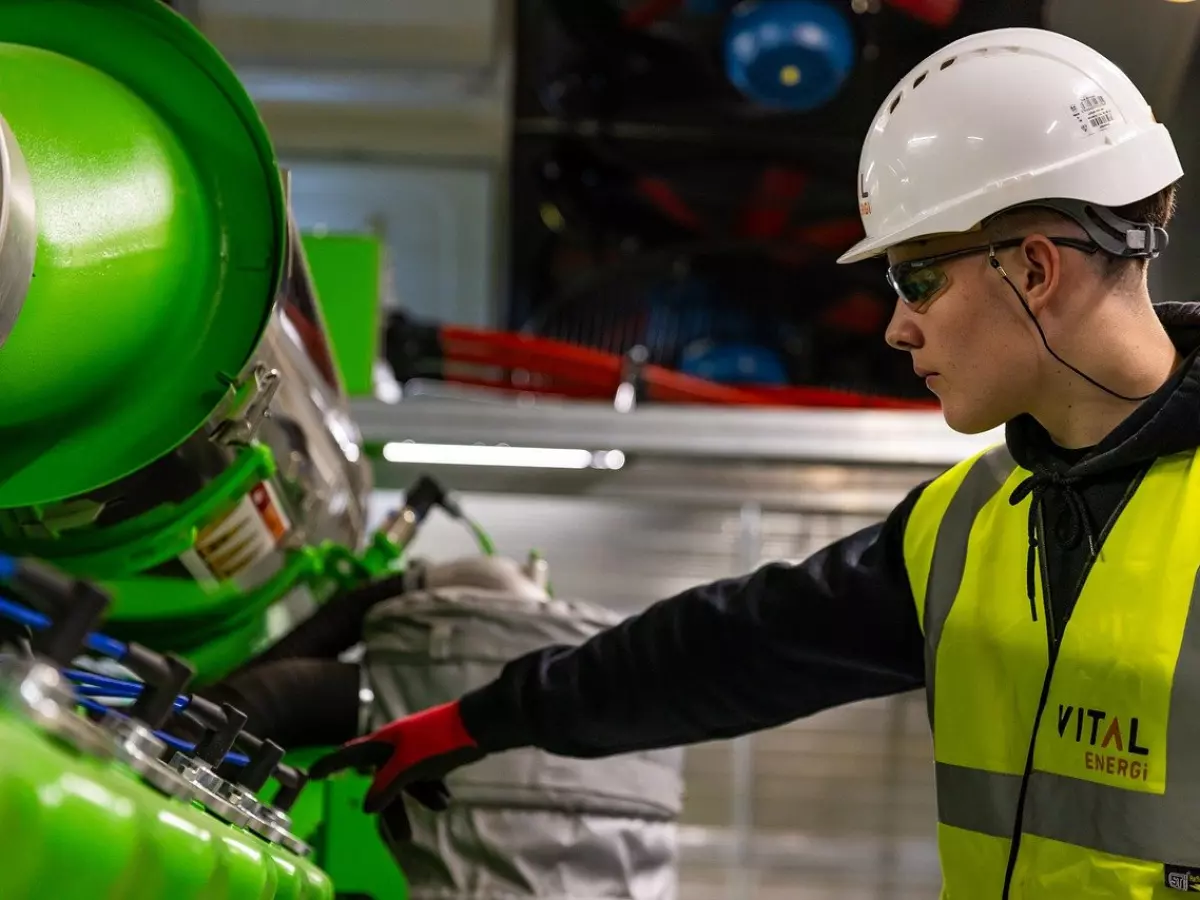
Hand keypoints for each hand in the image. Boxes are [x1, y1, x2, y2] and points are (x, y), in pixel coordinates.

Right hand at [308, 701, 484, 833]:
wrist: (478, 726)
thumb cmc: (438, 741)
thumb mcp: (409, 766)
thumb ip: (386, 785)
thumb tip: (367, 807)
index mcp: (384, 742)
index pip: (350, 754)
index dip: (331, 764)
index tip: (311, 773)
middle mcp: (396, 744)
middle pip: (383, 780)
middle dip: (392, 808)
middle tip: (402, 838)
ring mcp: (416, 748)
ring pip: (407, 781)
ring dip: (419, 800)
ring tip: (437, 812)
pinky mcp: (434, 753)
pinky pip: (425, 777)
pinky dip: (433, 790)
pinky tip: (445, 799)